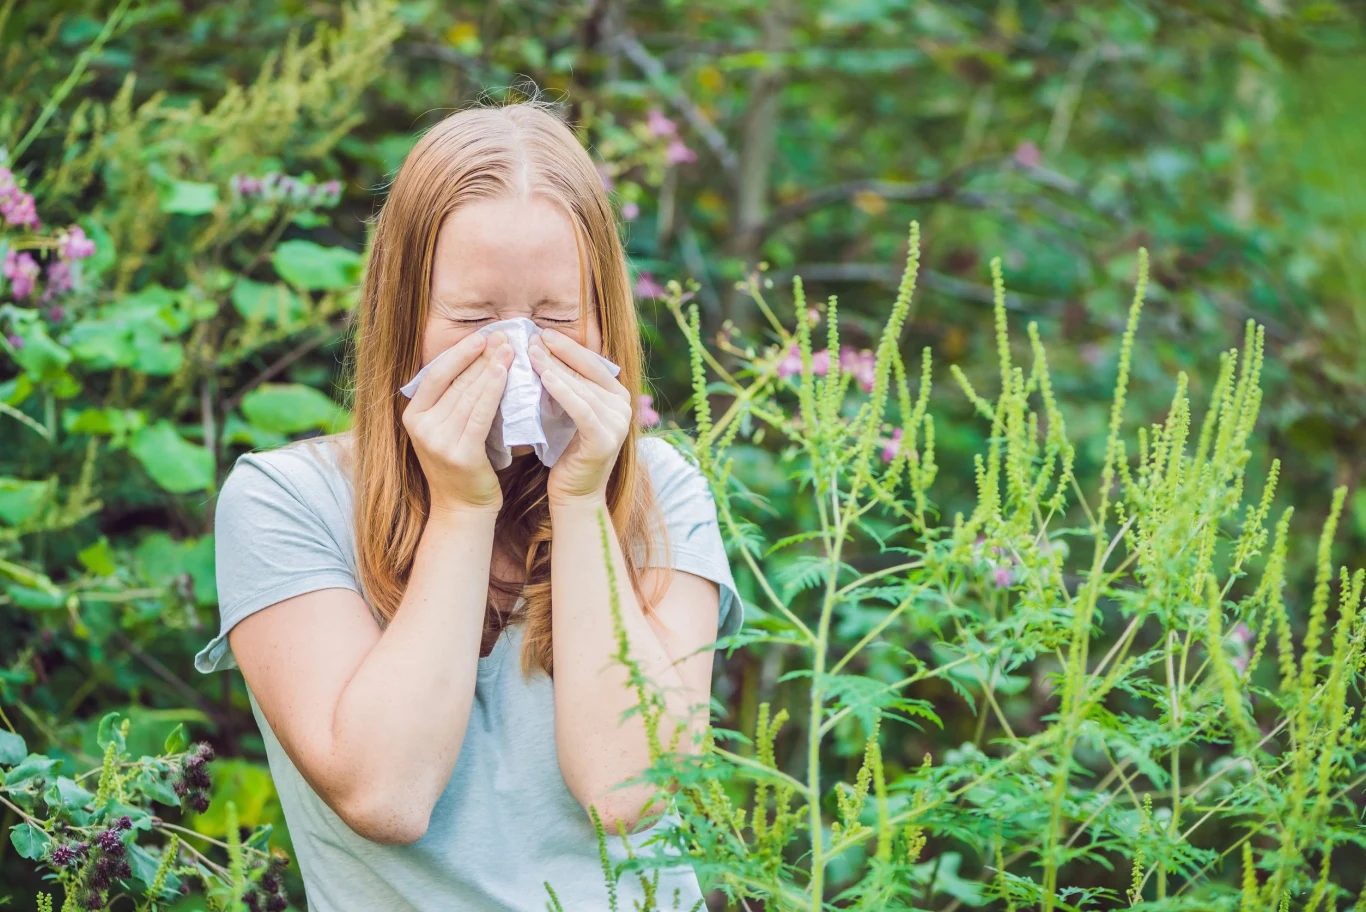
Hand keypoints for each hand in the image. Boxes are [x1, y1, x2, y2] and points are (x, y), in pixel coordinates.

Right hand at [402, 331, 512, 514]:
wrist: (463, 507)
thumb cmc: (461, 463)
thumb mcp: (447, 428)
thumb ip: (452, 399)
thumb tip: (476, 358)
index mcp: (412, 415)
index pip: (436, 375)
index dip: (459, 353)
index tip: (481, 336)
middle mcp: (421, 427)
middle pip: (456, 383)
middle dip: (481, 357)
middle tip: (503, 335)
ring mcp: (438, 441)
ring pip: (469, 395)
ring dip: (491, 368)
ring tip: (509, 348)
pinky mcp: (459, 454)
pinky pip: (480, 415)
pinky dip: (493, 391)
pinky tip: (504, 373)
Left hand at [529, 328, 631, 507]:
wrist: (574, 495)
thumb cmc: (565, 452)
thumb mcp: (568, 413)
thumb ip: (568, 386)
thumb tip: (544, 351)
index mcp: (618, 396)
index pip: (591, 364)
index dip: (568, 346)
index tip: (542, 332)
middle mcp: (624, 407)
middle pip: (586, 372)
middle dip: (559, 353)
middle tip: (533, 337)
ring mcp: (618, 423)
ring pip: (582, 388)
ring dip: (555, 367)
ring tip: (532, 352)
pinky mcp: (605, 439)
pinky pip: (581, 408)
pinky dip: (563, 390)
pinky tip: (545, 377)